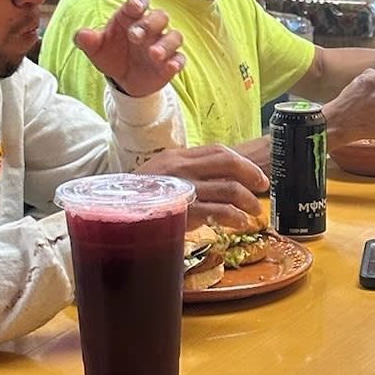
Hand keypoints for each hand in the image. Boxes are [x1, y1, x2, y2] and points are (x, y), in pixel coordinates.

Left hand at [75, 0, 184, 100]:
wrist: (123, 80)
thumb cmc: (111, 55)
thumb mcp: (95, 49)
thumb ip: (87, 40)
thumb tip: (82, 35)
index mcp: (131, 18)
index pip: (139, 2)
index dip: (138, 1)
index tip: (134, 7)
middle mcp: (150, 28)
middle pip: (160, 16)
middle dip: (150, 24)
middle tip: (135, 36)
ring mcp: (162, 45)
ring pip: (174, 36)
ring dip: (166, 44)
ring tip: (153, 54)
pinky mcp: (170, 63)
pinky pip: (179, 59)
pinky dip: (176, 62)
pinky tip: (169, 67)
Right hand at [142, 144, 268, 233]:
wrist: (112, 216)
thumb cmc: (138, 199)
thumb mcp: (161, 178)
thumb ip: (186, 174)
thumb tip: (218, 181)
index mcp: (177, 157)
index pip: (218, 151)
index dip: (243, 162)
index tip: (256, 176)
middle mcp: (181, 168)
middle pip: (228, 163)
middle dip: (252, 175)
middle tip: (263, 189)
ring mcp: (183, 189)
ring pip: (229, 188)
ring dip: (248, 201)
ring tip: (255, 212)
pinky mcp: (184, 211)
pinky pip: (219, 211)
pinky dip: (235, 217)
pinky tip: (239, 223)